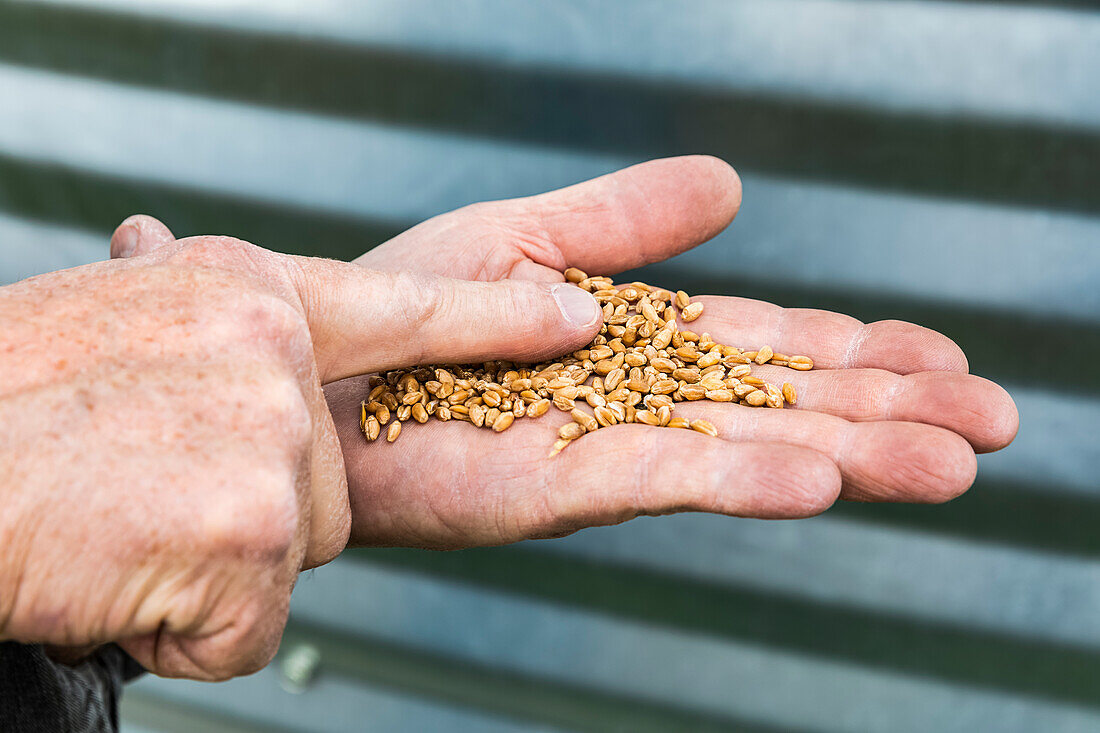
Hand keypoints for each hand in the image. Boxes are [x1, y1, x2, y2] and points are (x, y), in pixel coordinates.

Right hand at [0, 230, 601, 677]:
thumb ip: (183, 311)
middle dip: (254, 510)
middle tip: (149, 488)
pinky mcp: (255, 530)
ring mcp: (270, 438)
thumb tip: (148, 237)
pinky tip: (120, 577)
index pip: (408, 308)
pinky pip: (249, 620)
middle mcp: (274, 351)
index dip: (499, 317)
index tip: (576, 316)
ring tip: (124, 528)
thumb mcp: (111, 319)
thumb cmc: (6, 401)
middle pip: (329, 478)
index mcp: (247, 291)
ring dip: (212, 565)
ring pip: (294, 547)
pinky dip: (185, 626)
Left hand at [120, 157, 1018, 550]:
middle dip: (889, 411)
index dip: (860, 351)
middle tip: (993, 424)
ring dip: (853, 456)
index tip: (943, 359)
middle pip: (787, 403)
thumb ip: (626, 219)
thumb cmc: (412, 303)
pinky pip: (667, 479)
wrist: (322, 366)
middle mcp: (644, 399)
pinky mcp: (561, 484)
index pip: (773, 346)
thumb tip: (733, 185)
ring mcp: (610, 446)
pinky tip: (823, 482)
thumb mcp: (531, 231)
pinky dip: (745, 482)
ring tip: (951, 464)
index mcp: (645, 340)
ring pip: (751, 449)